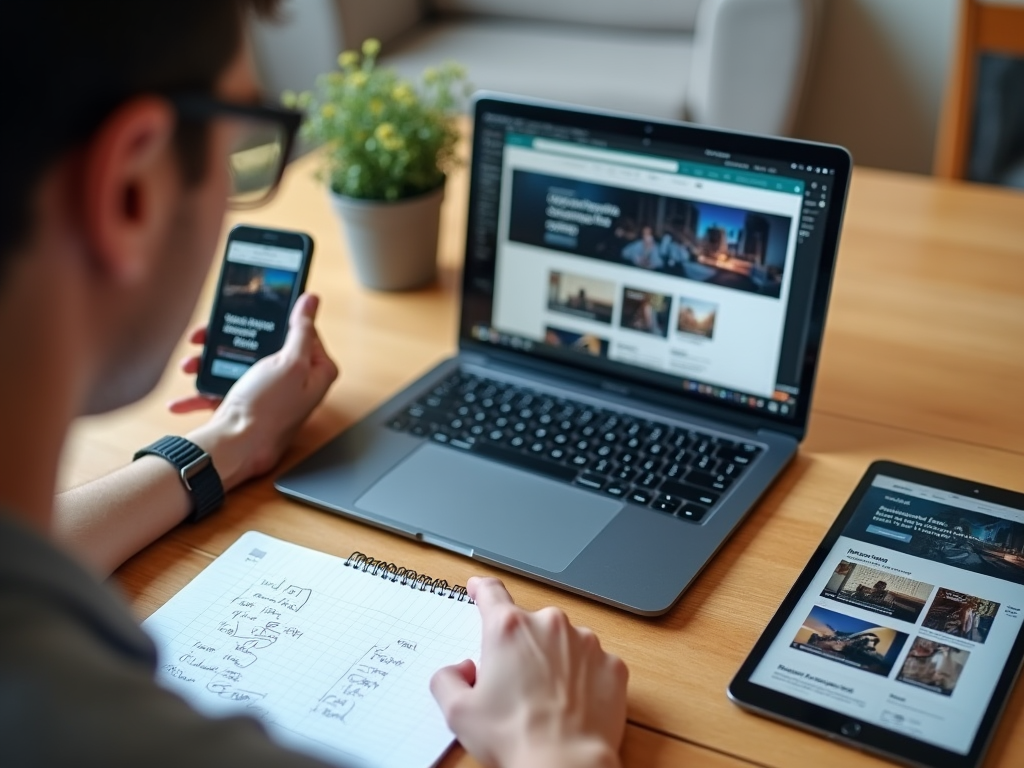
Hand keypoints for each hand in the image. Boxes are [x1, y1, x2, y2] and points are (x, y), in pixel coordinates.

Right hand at [172, 293, 338, 489]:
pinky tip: (181, 397)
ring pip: (239, 367)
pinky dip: (201, 393)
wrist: (236, 451)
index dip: (281, 321)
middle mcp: (296, 383)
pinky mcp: (247, 409)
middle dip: (232, 341)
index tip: (257, 311)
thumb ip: (301, 330)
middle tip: (206, 337)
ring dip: (209, 365)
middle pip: (265, 347)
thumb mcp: (289, 362)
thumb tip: (311, 300)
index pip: (304, 332)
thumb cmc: (268, 411)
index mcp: (316, 371)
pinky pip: (223, 392)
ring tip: (190, 366)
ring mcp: (270, 396)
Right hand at [431, 578, 627, 767]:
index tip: (480, 588)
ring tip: (547, 701)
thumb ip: (447, 678)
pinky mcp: (612, 664)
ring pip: (564, 643)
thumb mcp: (458, 712)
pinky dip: (584, 678)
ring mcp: (585, 642)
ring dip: (555, 661)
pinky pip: (593, 664)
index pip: (491, 593)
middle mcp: (549, 625)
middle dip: (521, 648)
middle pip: (529, 625)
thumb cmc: (514, 738)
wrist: (566, 764)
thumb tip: (461, 669)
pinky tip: (573, 704)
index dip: (482, 589)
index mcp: (507, 629)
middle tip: (516, 685)